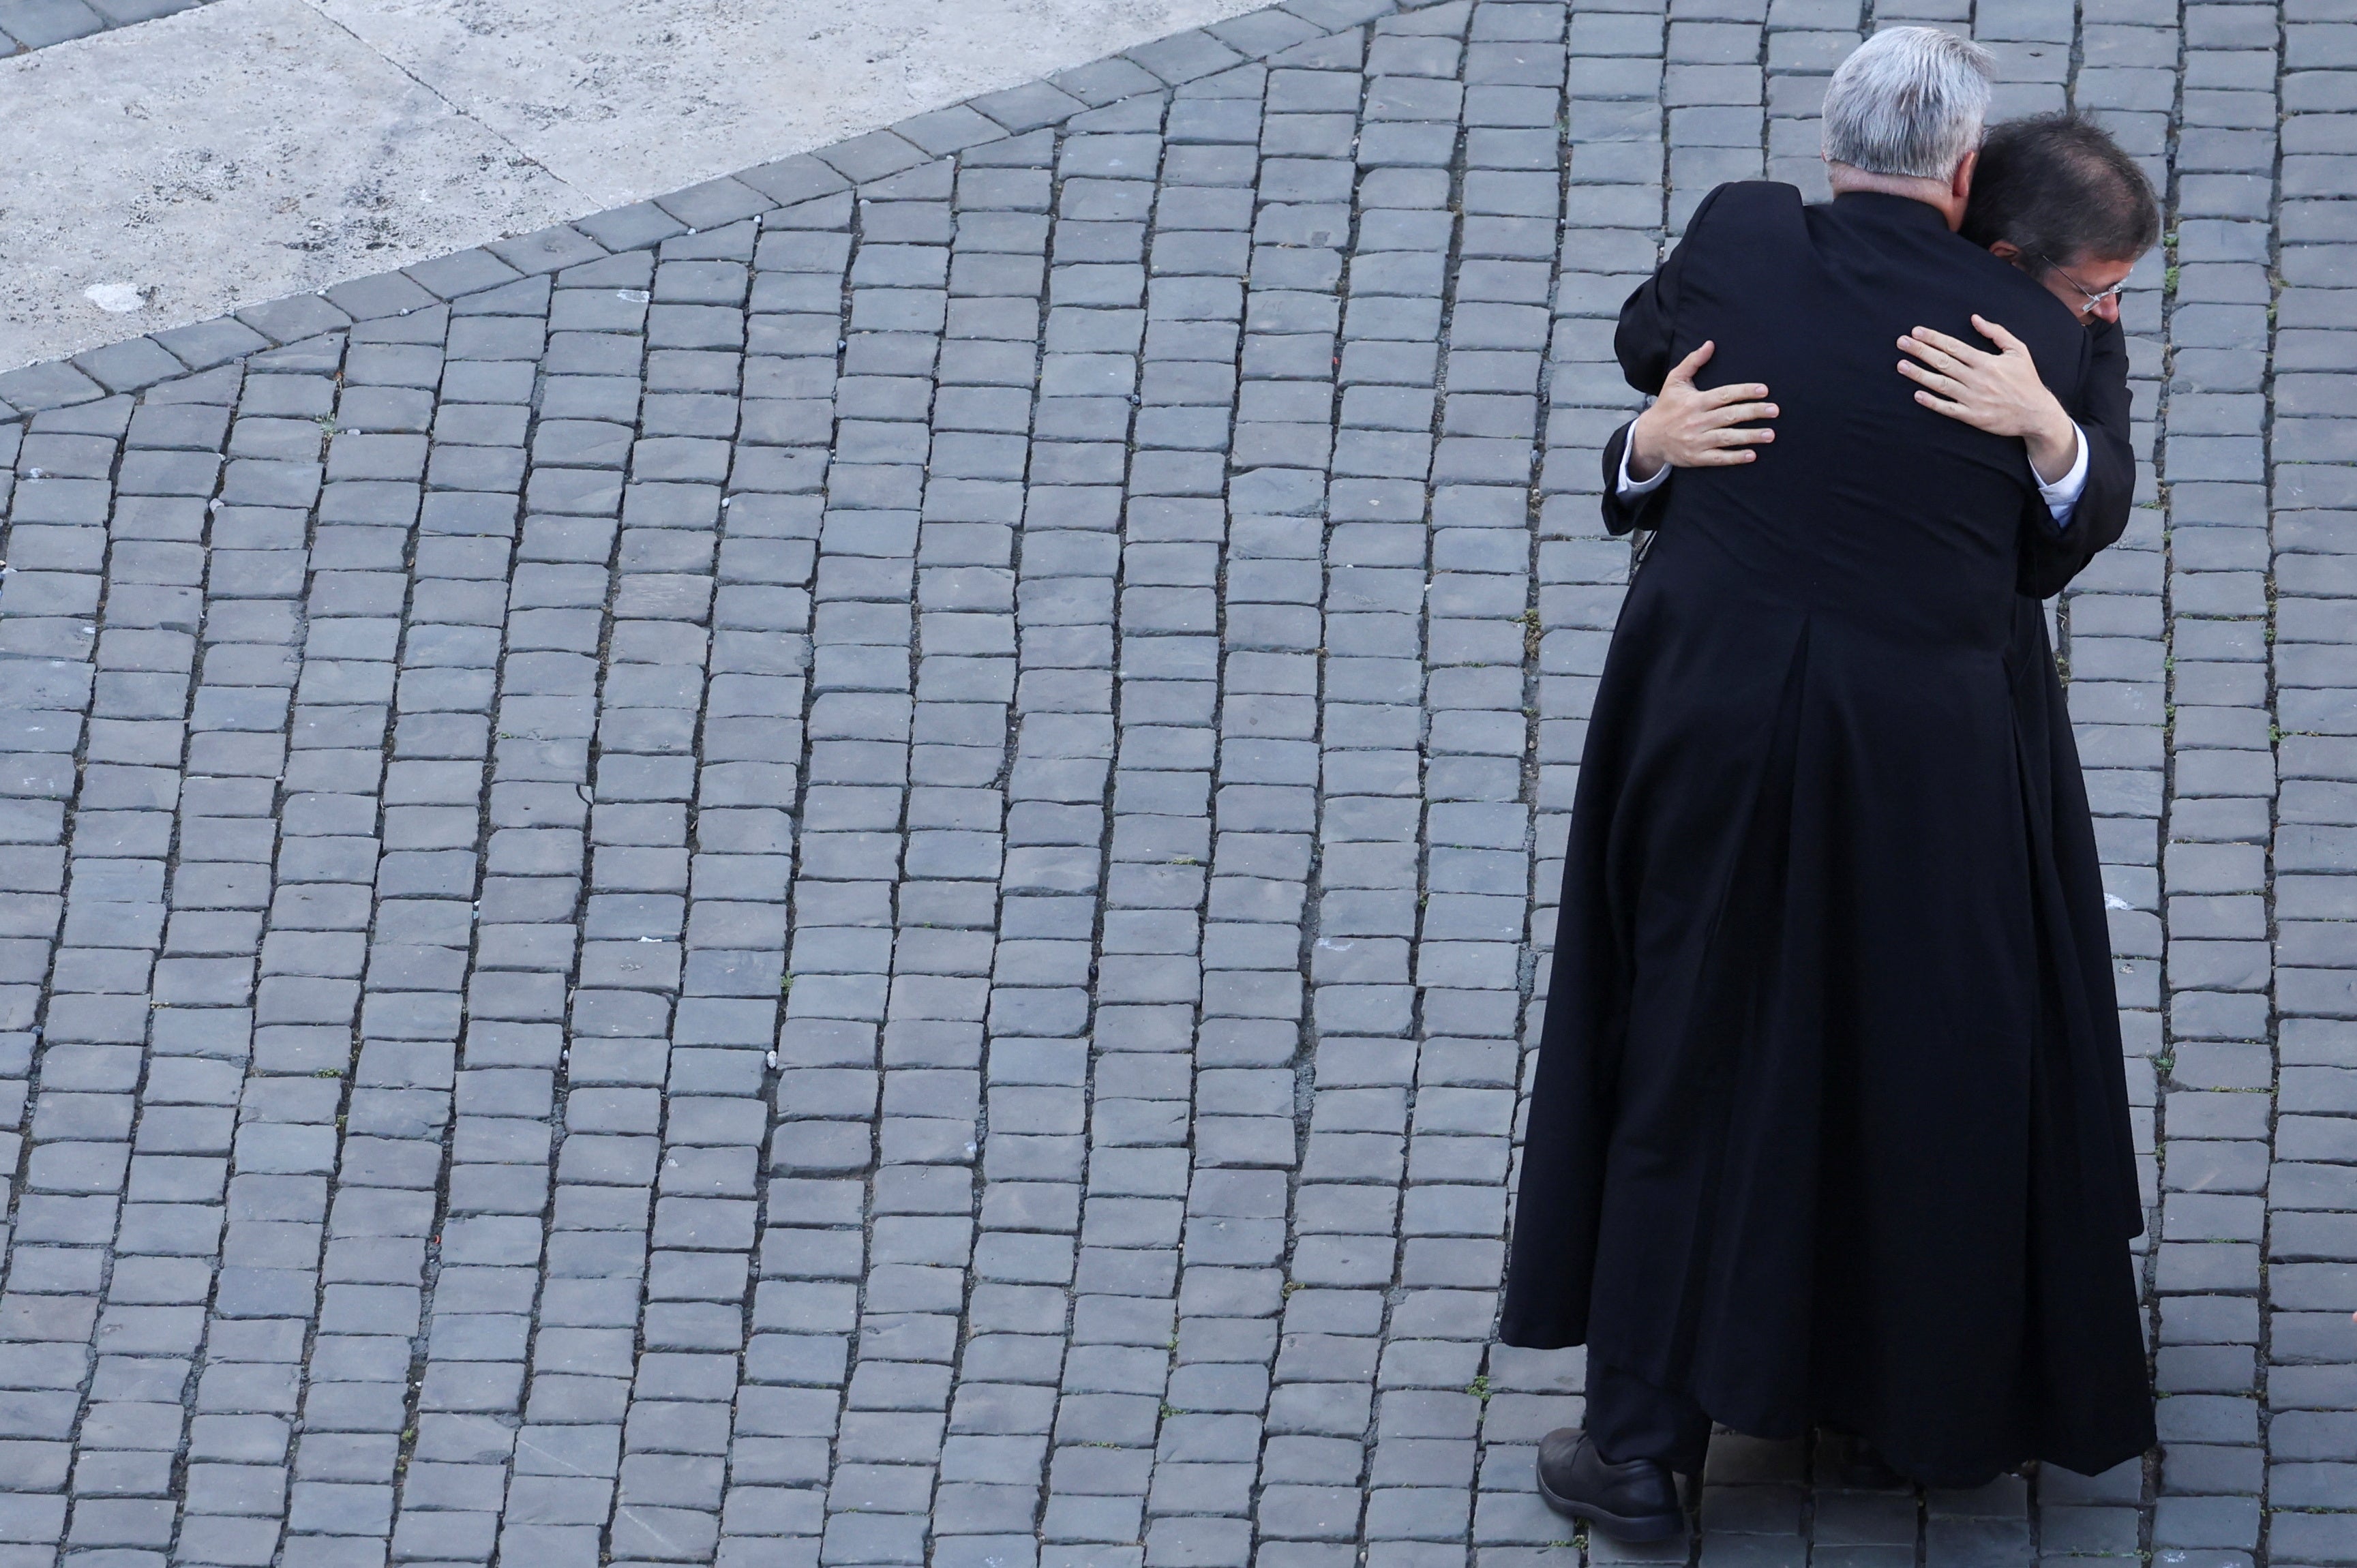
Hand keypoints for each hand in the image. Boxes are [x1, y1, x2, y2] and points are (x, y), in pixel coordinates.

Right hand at [1627, 341, 1776, 479]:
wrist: (1648, 437)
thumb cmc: (1666, 406)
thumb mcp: (1675, 381)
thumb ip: (1693, 361)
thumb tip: (1710, 344)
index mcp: (1695, 401)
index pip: (1724, 395)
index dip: (1745, 391)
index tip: (1763, 390)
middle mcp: (1697, 421)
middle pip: (1730, 415)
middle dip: (1754, 412)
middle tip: (1775, 410)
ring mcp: (1697, 440)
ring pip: (1727, 437)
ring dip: (1750, 436)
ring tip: (1770, 434)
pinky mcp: (1696, 457)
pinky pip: (1718, 458)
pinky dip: (1735, 457)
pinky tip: (1752, 455)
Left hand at [1898, 315, 2078, 482]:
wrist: (2037, 413)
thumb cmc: (2026, 380)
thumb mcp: (2018, 350)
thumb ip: (1996, 333)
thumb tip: (1975, 318)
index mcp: (1986, 362)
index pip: (1954, 347)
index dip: (1934, 339)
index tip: (1916, 331)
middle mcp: (1977, 379)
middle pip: (1943, 362)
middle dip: (1920, 351)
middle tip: (1901, 342)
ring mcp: (1973, 398)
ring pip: (1941, 384)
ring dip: (1919, 374)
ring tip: (1901, 365)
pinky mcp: (1972, 416)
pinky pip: (1948, 409)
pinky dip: (1932, 402)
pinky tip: (1917, 395)